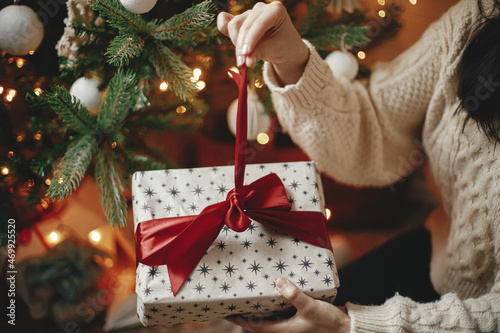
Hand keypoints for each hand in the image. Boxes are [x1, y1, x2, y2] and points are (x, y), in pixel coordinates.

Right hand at [217, 2, 308, 85]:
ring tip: (244, 57)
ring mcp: (249, 13)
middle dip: (242, 45)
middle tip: (242, 63)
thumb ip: (260, 53)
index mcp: (275, 10)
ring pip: (234, 25)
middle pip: (244, 25)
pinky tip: (225, 35)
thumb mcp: (275, 50)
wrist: (284, 47)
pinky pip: (226, 20)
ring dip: (236, 42)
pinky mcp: (240, 20)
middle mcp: (261, 8)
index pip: (259, 23)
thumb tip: (246, 62)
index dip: (251, 39)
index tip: (245, 55)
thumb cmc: (283, 46)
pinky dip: (223, 28)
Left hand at [226, 278, 350, 332]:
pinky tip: (274, 292)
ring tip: (250, 295)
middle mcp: (285, 329)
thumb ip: (294, 295)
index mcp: (283, 330)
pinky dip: (274, 304)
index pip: (255, 326)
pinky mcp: (299, 318)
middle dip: (246, 314)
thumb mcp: (311, 308)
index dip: (240, 320)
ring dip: (259, 308)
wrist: (347, 329)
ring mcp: (292, 324)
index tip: (227, 313)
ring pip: (270, 317)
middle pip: (259, 322)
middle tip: (235, 302)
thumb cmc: (329, 323)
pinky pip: (281, 312)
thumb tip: (278, 282)